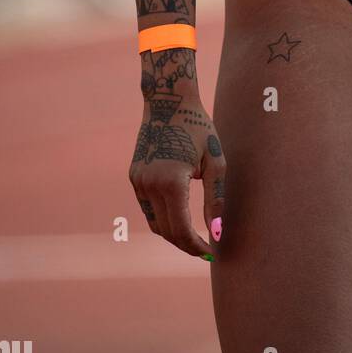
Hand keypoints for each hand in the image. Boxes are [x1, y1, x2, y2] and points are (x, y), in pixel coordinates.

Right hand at [129, 59, 224, 259]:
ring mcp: (138, 181)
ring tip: (194, 238)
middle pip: (166, 231)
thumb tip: (217, 232)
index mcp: (170, 183)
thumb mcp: (214, 163)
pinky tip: (178, 218)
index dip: (196, 245)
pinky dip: (162, 218)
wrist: (168, 100)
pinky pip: (147, 207)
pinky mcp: (134, 176)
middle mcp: (149, 185)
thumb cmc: (198, 128)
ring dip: (172, 234)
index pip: (181, 230)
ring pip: (154, 222)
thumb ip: (215, 200)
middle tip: (205, 249)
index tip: (211, 252)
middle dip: (185, 244)